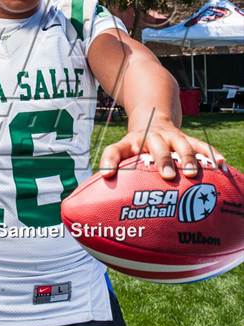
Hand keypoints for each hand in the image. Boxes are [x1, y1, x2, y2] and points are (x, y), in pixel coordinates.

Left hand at [99, 121, 224, 179]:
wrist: (150, 119)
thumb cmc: (135, 149)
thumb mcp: (123, 155)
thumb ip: (116, 174)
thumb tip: (104, 206)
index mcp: (129, 143)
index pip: (115, 150)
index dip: (109, 161)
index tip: (106, 175)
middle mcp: (149, 137)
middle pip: (155, 144)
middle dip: (162, 159)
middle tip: (167, 175)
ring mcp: (169, 136)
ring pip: (180, 143)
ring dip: (187, 156)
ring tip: (192, 173)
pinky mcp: (185, 138)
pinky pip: (200, 144)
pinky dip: (210, 153)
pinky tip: (219, 164)